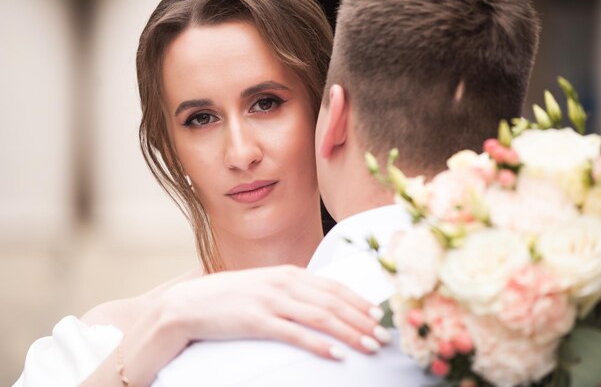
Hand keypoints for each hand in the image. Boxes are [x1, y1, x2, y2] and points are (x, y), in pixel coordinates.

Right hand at [160, 264, 389, 358]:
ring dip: (350, 333)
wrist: (188, 304)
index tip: (379, 315)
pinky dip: (319, 344)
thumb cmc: (230, 297)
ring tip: (370, 346)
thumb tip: (321, 302)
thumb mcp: (265, 286)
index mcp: (288, 273)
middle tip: (384, 336)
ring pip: (321, 317)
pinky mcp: (257, 321)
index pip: (333, 287)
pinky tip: (336, 355)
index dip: (359, 301)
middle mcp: (283, 283)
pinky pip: (295, 334)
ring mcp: (270, 301)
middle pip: (333, 302)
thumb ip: (292, 290)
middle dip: (362, 320)